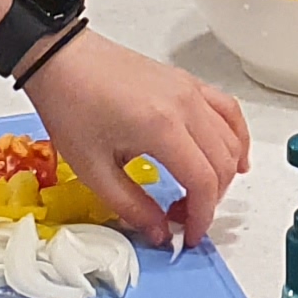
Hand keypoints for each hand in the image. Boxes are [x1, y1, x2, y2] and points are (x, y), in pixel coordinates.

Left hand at [22, 32, 251, 245]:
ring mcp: (191, 90)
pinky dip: (236, 137)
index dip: (201, 216)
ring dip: (222, 174)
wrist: (62, 60)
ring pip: (230, 139)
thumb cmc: (70, 107)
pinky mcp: (188, 82)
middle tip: (180, 218)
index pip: (203, 181)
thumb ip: (131, 206)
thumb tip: (160, 232)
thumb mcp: (92, 169)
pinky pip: (228, 111)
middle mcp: (186, 105)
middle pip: (222, 163)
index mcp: (162, 127)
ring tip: (196, 194)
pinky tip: (233, 157)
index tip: (187, 236)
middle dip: (209, 200)